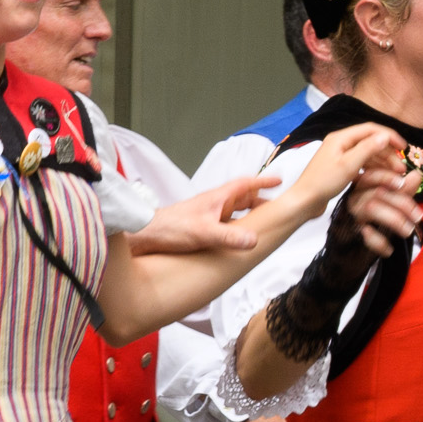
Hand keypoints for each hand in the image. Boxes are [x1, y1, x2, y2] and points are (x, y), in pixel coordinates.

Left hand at [124, 173, 281, 259]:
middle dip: (260, 202)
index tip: (279, 180)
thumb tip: (254, 240)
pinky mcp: (199, 229)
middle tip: (277, 209)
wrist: (142, 236)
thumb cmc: (169, 228)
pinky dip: (235, 229)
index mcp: (217, 199)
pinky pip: (224, 226)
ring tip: (262, 226)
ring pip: (233, 213)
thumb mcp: (203, 232)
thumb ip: (229, 236)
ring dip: (248, 217)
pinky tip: (237, 241)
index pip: (245, 185)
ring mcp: (206, 216)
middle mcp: (213, 205)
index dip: (263, 181)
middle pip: (242, 199)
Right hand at [335, 173, 422, 259]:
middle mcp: (354, 198)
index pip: (371, 175)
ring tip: (408, 231)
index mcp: (363, 187)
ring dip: (395, 220)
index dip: (386, 177)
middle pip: (377, 192)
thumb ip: (404, 188)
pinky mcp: (350, 233)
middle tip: (418, 217)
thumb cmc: (375, 217)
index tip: (402, 183)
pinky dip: (380, 243)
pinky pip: (365, 235)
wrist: (352, 248)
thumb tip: (417, 174)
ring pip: (371, 208)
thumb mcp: (391, 201)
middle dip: (402, 203)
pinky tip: (389, 250)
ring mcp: (351, 215)